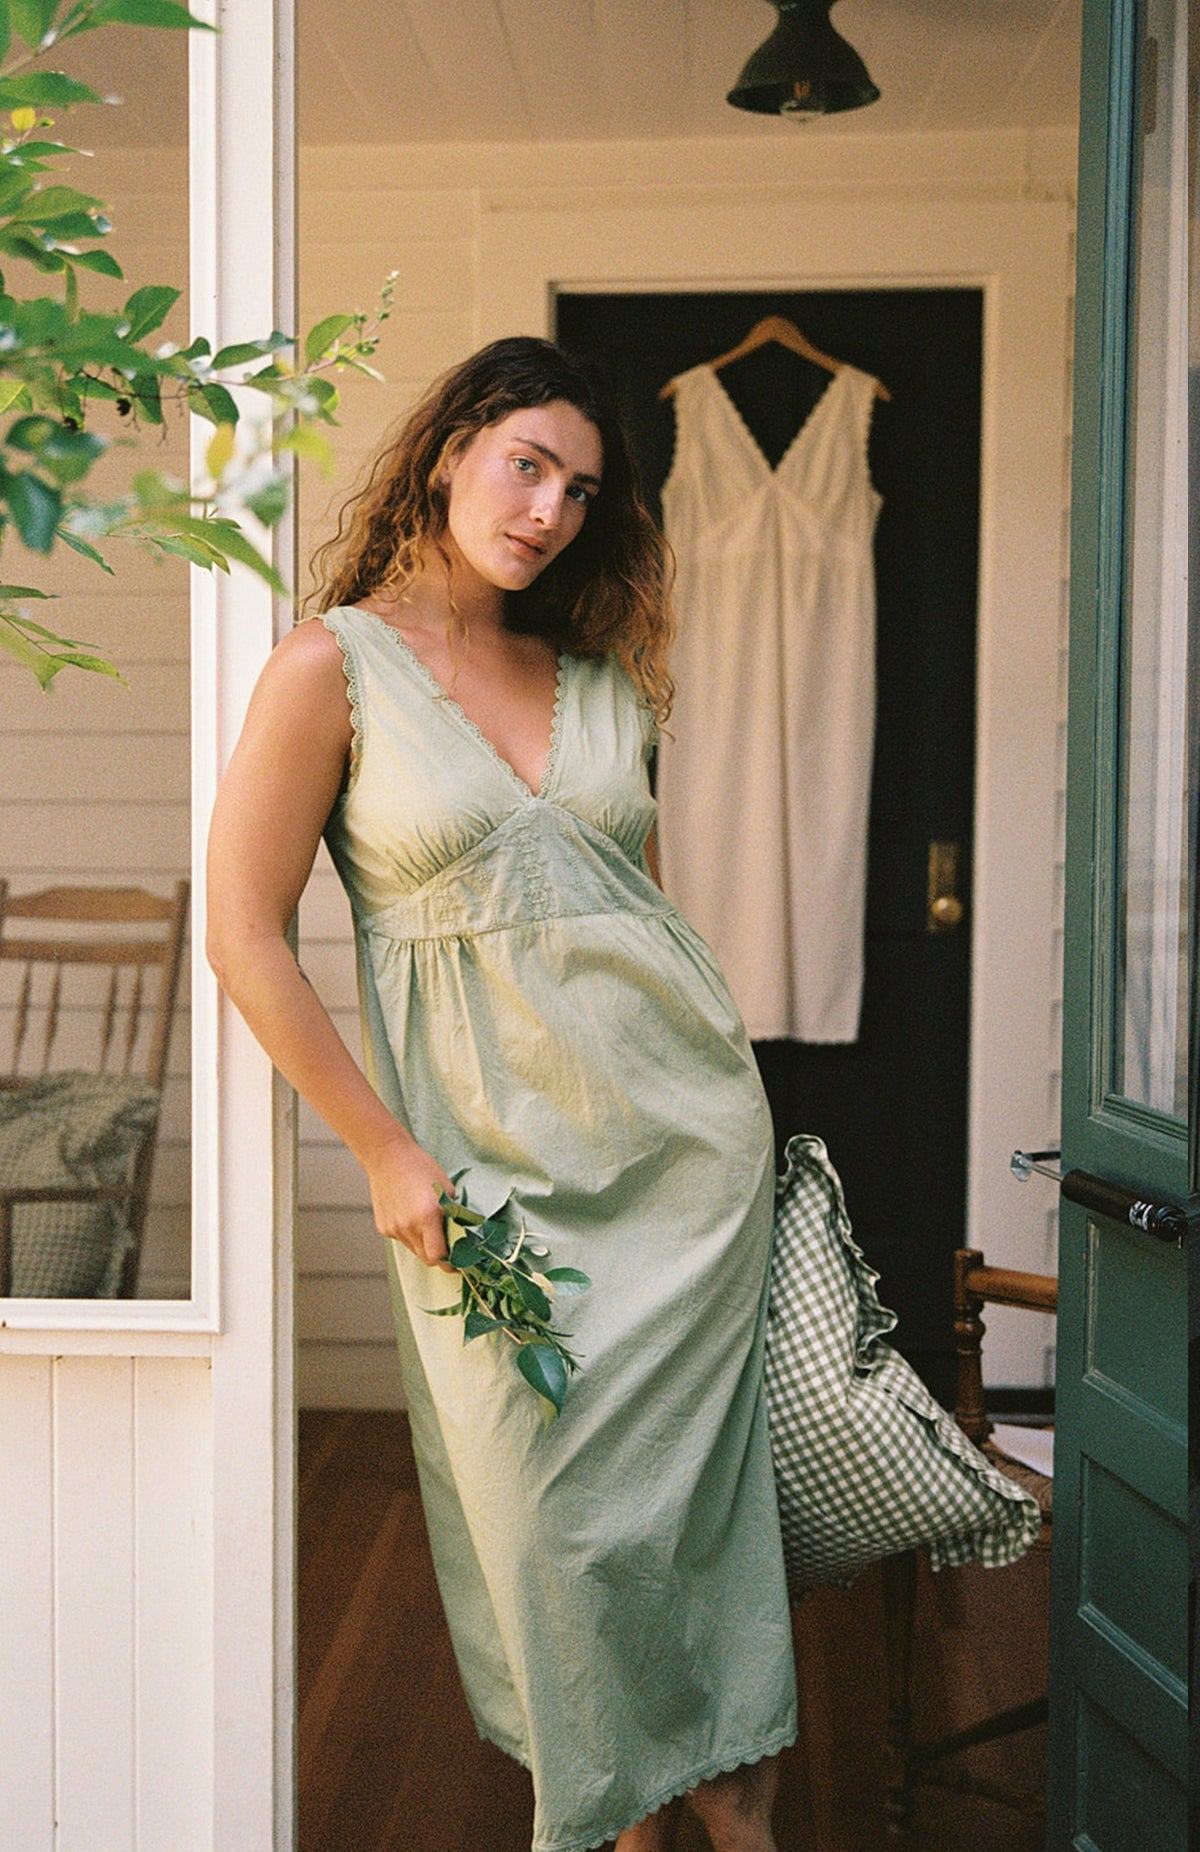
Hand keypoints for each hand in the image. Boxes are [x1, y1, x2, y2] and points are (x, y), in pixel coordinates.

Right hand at [363, 1130, 455, 1268]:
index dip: (450, 1263)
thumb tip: (462, 1234)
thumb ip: (453, 1214)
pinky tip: (410, 1216)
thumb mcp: (446, 1188)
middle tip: (448, 1248)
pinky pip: (402, 1240)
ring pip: (414, 1250)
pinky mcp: (384, 1228)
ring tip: (427, 1225)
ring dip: (424, 1245)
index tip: (459, 1262)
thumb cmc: (421, 1167)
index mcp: (428, 1216)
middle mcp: (409, 1227)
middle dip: (439, 1257)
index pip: (439, 1256)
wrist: (388, 1157)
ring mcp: (394, 1229)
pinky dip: (410, 1235)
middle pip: (426, 1258)